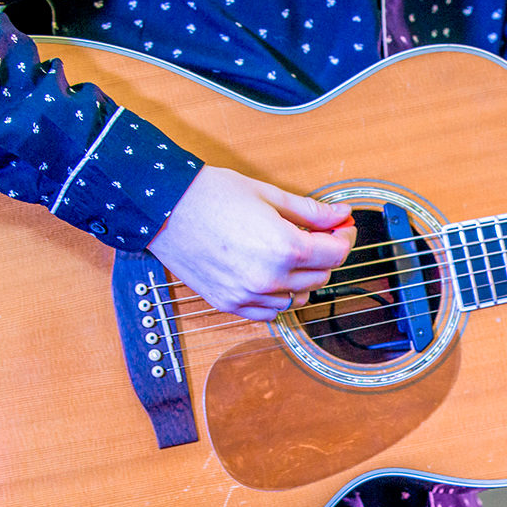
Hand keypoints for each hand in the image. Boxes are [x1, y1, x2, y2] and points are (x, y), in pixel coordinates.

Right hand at [147, 166, 355, 320]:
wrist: (162, 207)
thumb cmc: (210, 195)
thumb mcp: (269, 194)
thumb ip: (311, 211)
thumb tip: (340, 215)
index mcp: (285, 248)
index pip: (336, 254)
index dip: (345, 237)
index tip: (341, 226)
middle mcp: (269, 278)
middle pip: (320, 276)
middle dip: (325, 254)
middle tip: (318, 234)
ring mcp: (248, 295)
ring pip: (297, 297)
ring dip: (302, 277)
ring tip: (289, 253)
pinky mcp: (228, 303)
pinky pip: (269, 312)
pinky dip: (277, 297)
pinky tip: (271, 275)